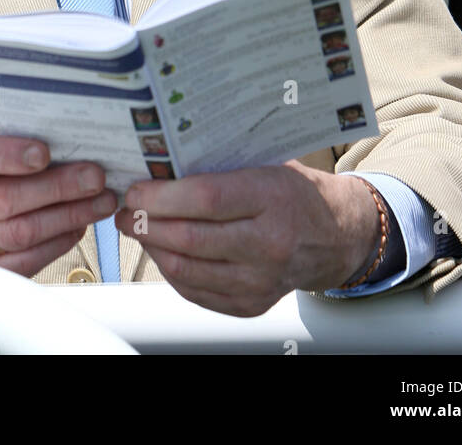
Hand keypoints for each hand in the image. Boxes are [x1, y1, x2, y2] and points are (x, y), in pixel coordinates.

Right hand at [0, 132, 116, 277]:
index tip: (44, 152)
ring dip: (67, 216)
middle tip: (94, 176)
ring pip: (19, 233)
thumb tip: (64, 135)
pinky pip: (24, 262)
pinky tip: (78, 224)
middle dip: (56, 187)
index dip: (7, 155)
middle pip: (3, 199)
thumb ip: (7, 138)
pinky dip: (58, 242)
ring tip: (100, 201)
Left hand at [114, 161, 379, 317]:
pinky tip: (163, 250)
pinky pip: (195, 291)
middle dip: (146, 223)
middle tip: (126, 210)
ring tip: (138, 228)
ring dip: (153, 247)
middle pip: (190, 238)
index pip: (206, 199)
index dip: (162, 196)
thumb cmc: (294, 191)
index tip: (136, 189)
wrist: (335, 236)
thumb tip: (163, 157)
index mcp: (272, 198)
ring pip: (186, 269)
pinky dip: (171, 270)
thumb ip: (221, 162)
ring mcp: (260, 280)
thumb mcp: (266, 162)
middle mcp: (268, 244)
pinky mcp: (251, 304)